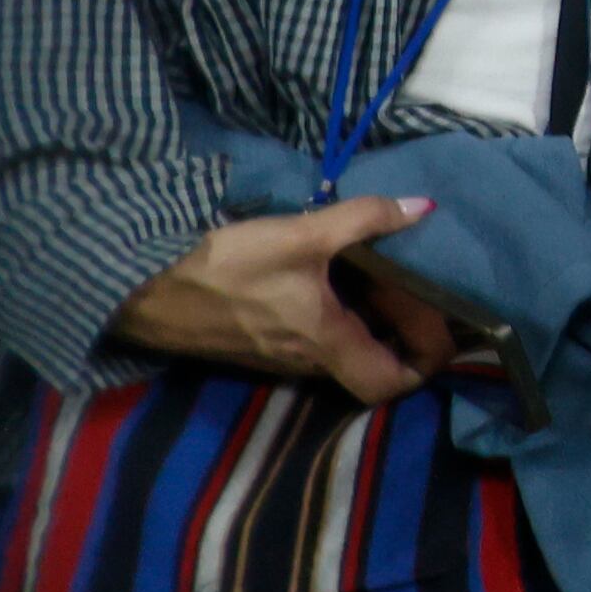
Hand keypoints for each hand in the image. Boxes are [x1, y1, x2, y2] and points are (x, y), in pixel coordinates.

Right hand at [112, 198, 443, 405]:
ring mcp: (279, 356)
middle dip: (406, 329)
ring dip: (372, 319)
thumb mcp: (300, 235)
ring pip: (344, 347)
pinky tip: (341, 274)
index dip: (426, 363)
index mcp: (326, 343)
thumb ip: (364, 220)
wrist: (140, 289)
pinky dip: (340, 314)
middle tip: (427, 286)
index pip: (389, 383)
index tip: (449, 329)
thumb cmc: (224, 267)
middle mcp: (307, 361)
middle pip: (373, 361)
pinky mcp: (258, 342)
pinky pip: (316, 337)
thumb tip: (424, 207)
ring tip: (391, 272)